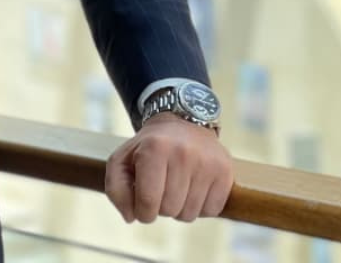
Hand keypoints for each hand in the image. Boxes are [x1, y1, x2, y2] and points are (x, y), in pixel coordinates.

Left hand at [104, 113, 234, 223]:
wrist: (182, 123)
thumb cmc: (149, 147)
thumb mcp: (122, 159)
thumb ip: (116, 189)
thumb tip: (130, 217)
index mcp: (154, 148)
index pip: (148, 202)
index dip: (142, 212)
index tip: (142, 205)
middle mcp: (183, 153)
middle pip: (168, 210)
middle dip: (160, 207)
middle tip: (160, 187)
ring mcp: (207, 163)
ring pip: (189, 215)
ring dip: (179, 208)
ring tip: (176, 185)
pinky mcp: (225, 172)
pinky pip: (211, 212)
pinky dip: (199, 207)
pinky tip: (193, 187)